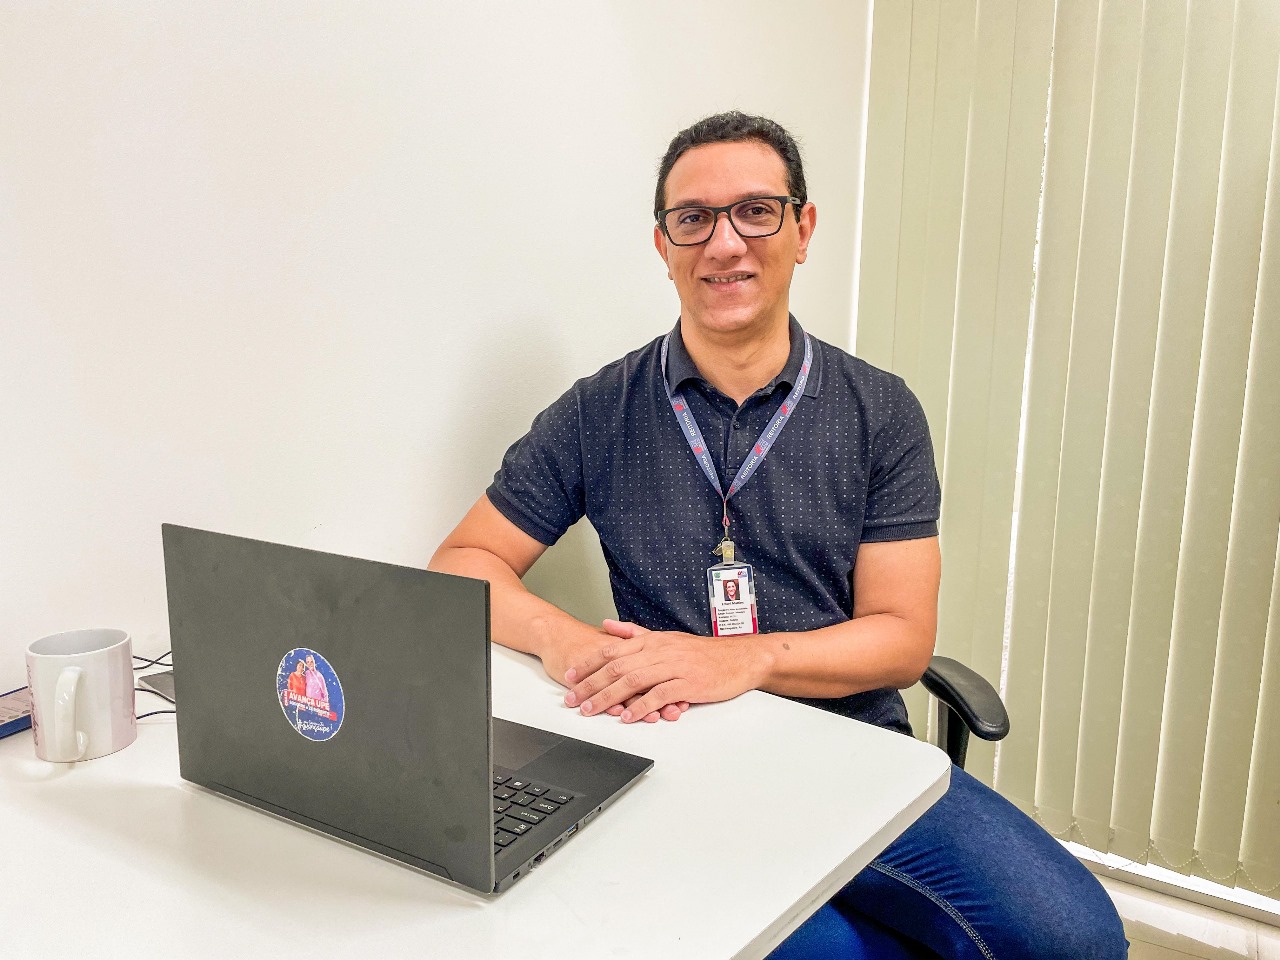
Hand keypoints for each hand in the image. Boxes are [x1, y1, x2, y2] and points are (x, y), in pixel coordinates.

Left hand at [563, 620, 761, 722]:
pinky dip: (642, 707)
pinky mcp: (688, 683)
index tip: (568, 677)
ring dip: (609, 698)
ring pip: (633, 681)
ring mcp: (674, 667)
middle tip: (572, 699)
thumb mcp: (666, 638)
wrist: (739, 658)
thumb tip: (607, 625)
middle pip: (617, 667)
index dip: (587, 664)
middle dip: (590, 684)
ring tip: (591, 710)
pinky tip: (628, 717)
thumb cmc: (703, 653)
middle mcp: (660, 651)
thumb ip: (634, 633)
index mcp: (652, 641)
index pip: (612, 650)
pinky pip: (660, 695)